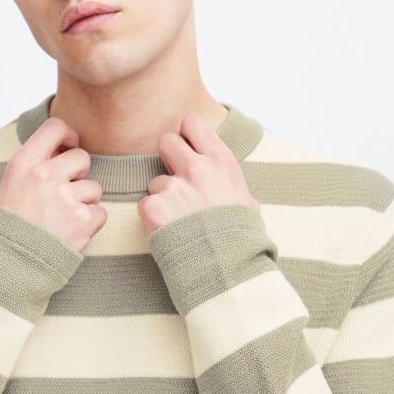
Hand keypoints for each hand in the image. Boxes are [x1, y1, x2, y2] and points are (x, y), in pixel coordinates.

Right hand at [0, 117, 106, 252]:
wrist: (7, 266)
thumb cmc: (8, 227)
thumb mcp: (10, 186)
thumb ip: (34, 165)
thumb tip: (63, 149)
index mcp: (23, 163)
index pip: (55, 127)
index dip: (68, 136)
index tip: (67, 149)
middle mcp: (44, 175)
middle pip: (82, 157)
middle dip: (78, 175)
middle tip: (63, 195)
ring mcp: (64, 197)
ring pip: (94, 187)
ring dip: (84, 203)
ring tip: (63, 220)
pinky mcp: (82, 220)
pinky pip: (100, 212)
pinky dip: (90, 223)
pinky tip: (71, 232)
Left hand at [137, 114, 259, 237]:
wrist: (227, 270)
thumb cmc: (241, 238)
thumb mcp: (247, 203)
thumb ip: (230, 184)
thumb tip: (229, 183)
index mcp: (221, 161)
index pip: (192, 123)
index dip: (187, 136)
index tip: (189, 149)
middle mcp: (197, 168)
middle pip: (165, 141)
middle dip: (168, 159)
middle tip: (179, 183)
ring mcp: (173, 187)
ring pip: (155, 181)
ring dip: (163, 197)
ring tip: (181, 221)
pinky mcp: (153, 207)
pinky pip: (147, 204)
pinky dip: (154, 218)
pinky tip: (170, 231)